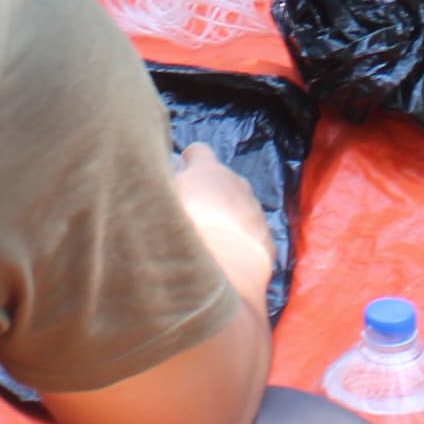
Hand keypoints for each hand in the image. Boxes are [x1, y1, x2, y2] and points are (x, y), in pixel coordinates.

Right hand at [174, 144, 276, 309]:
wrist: (221, 271)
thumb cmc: (180, 231)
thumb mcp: (156, 201)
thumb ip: (160, 188)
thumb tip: (159, 184)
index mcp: (208, 170)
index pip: (198, 152)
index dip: (189, 162)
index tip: (180, 173)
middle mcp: (237, 184)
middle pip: (223, 181)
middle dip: (209, 194)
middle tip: (191, 217)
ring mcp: (255, 212)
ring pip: (241, 209)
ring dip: (227, 221)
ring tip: (210, 245)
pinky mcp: (267, 241)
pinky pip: (253, 237)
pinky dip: (242, 245)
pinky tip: (228, 263)